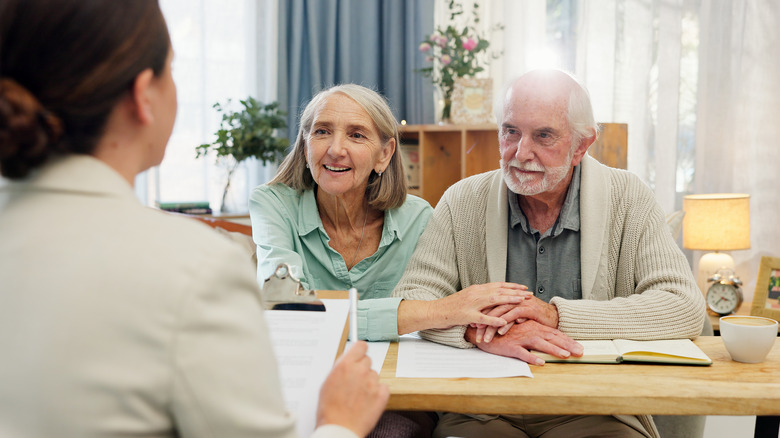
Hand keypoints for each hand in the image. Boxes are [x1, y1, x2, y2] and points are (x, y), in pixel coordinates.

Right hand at [316, 341, 388, 435]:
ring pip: (375, 374)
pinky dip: (377, 393)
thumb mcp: (327, 382)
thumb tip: (347, 360)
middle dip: (362, 368)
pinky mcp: (382, 394)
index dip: (359, 350)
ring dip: (369, 381)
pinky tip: (367, 401)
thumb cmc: (330, 409)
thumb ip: (340, 368)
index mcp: (345, 365)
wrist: (340, 428)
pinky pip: (383, 387)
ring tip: (358, 395)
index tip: (359, 354)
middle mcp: (360, 370)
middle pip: (368, 360)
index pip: (361, 346)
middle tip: (355, 381)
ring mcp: (372, 382)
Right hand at [426, 282, 531, 329]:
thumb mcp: (467, 299)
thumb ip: (480, 298)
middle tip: (529, 293)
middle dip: (515, 291)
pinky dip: (494, 319)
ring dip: (509, 300)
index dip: (512, 286)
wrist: (434, 311)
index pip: (498, 285)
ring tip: (521, 301)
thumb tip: (492, 299)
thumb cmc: (450, 307)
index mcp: (476, 289)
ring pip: (493, 300)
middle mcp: (475, 293)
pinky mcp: (466, 315)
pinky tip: (504, 321)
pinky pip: (482, 317)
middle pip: (499, 290)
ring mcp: (471, 303)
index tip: (524, 287)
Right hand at [465, 320, 582, 365]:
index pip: (555, 334)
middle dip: (567, 345)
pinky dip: (532, 357)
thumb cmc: (505, 332)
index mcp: (534, 327)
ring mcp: (520, 338)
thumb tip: (551, 342)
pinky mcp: (511, 346)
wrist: (485, 330)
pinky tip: (541, 362)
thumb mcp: (523, 330)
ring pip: (540, 343)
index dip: (568, 340)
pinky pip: (522, 353)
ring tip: (565, 355)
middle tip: (580, 352)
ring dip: (553, 349)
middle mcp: (529, 331)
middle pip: (551, 338)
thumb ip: (536, 334)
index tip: (580, 347)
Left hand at [475, 296, 559, 342]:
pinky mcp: (527, 308)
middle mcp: (511, 299)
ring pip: (501, 312)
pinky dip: (506, 323)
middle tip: (474, 333)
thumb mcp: (516, 316)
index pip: (489, 305)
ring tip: (485, 337)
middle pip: (493, 308)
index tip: (471, 326)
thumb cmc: (533, 317)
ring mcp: (519, 302)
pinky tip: (500, 332)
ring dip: (492, 325)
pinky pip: (514, 315)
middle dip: (483, 321)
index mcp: (507, 298)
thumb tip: (494, 325)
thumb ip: (506, 317)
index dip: (480, 316)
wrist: (553, 315)